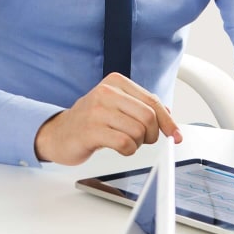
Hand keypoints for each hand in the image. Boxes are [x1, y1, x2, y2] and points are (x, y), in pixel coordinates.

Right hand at [34, 73, 182, 164]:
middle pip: (148, 117)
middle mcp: (106, 92)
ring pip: (138, 131)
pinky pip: (125, 143)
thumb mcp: (116, 106)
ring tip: (125, 142)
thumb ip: (141, 107)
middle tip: (142, 140)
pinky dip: (128, 151)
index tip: (175, 135)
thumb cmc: (90, 121)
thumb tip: (168, 116)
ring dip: (137, 144)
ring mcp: (97, 110)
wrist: (58, 134)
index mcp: (116, 82)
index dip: (168, 122)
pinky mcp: (91, 130)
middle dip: (151, 135)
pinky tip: (118, 148)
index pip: (152, 101)